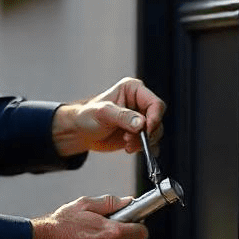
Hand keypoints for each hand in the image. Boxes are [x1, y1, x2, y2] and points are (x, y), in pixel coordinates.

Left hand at [51, 77, 166, 156]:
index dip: (154, 118)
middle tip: (129, 140)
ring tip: (126, 144)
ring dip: (143, 142)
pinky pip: (151, 143)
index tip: (146, 130)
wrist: (80, 132)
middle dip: (147, 133)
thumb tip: (141, 124)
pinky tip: (129, 148)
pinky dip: (144, 148)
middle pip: (158, 119)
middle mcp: (139, 103)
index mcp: (133, 90)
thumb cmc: (87, 116)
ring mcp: (140, 119)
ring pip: (155, 133)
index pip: (155, 103)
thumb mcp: (103, 113)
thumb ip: (123, 117)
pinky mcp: (138, 133)